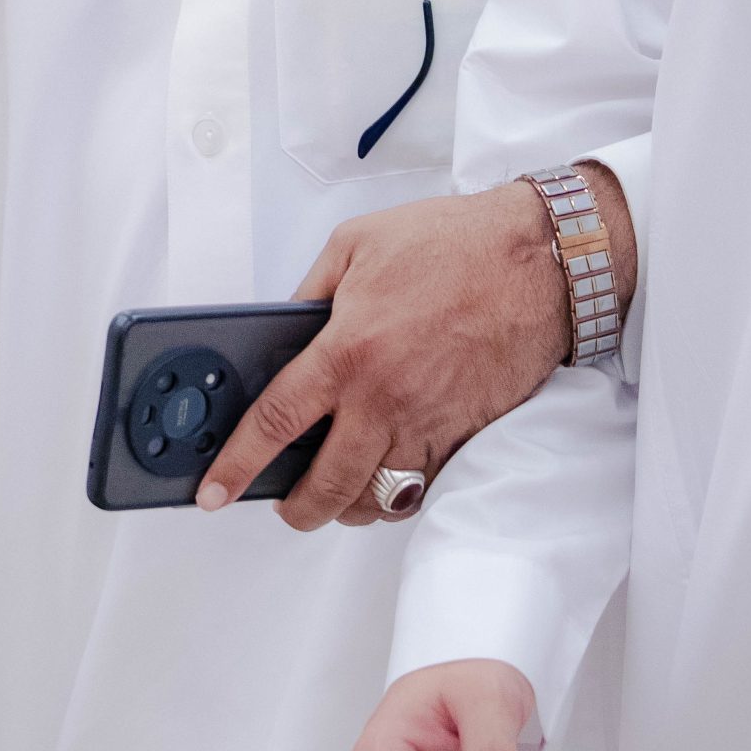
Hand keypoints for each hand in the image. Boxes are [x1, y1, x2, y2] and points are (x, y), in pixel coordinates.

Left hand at [197, 167, 632, 529]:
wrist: (537, 260)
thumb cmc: (452, 243)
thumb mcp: (356, 244)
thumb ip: (310, 292)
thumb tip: (286, 329)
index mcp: (348, 351)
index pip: (275, 423)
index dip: (236, 464)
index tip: (212, 489)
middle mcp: (385, 399)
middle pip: (325, 485)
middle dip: (295, 508)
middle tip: (281, 504)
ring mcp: (429, 425)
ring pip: (377, 499)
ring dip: (346, 507)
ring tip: (332, 493)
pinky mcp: (466, 435)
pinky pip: (424, 488)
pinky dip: (398, 496)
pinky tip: (385, 480)